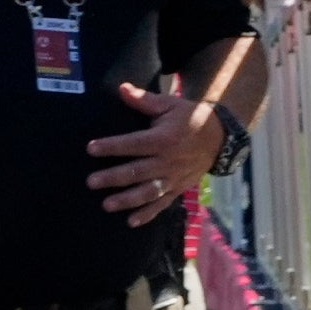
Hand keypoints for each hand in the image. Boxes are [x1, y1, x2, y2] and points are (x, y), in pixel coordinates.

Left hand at [84, 78, 217, 228]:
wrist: (219, 138)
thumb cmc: (189, 118)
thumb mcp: (169, 105)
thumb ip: (145, 100)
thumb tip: (122, 88)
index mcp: (163, 139)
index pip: (133, 144)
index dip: (112, 146)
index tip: (91, 148)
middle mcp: (167, 161)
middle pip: (137, 171)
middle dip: (113, 177)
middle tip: (91, 182)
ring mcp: (173, 178)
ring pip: (148, 192)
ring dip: (127, 200)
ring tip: (106, 205)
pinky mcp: (178, 189)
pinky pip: (162, 204)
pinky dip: (148, 214)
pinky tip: (131, 222)